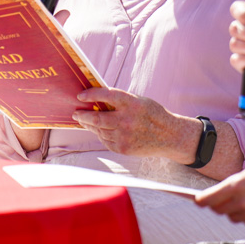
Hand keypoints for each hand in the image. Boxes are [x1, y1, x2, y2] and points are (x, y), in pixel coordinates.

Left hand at [74, 88, 191, 158]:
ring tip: (84, 120)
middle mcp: (127, 120)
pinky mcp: (123, 148)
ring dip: (90, 124)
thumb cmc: (152, 114)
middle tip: (76, 113)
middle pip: (97, 117)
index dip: (91, 94)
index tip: (80, 96)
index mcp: (132, 103)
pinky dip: (100, 134)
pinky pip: (105, 140)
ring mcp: (124, 136)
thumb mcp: (139, 101)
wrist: (169, 136)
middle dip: (83, 115)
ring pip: (99, 130)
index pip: (106, 95)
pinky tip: (99, 130)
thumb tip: (96, 99)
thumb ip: (120, 100)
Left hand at [195, 161, 244, 227]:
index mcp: (237, 185)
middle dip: (218, 204)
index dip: (199, 200)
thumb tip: (218, 194)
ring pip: (232, 217)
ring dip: (234, 210)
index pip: (209, 199)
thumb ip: (232, 184)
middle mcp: (243, 201)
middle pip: (218, 210)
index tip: (196, 200)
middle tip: (223, 198)